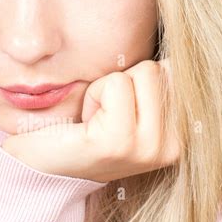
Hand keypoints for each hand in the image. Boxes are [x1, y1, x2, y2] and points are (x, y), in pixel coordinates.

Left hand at [1, 59, 179, 182]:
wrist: (40, 168)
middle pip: (159, 69)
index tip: (118, 112)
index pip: (176, 71)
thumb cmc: (84, 129)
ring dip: (108, 88)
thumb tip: (177, 53)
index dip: (139, 80)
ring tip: (95, 120)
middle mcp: (173, 148)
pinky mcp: (119, 142)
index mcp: (180, 138)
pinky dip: (95, 93)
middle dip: (124, 83)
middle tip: (103, 116)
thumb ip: (160, 81)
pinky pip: (116, 84)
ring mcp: (149, 148)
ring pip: (143, 72)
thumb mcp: (136, 103)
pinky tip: (85, 124)